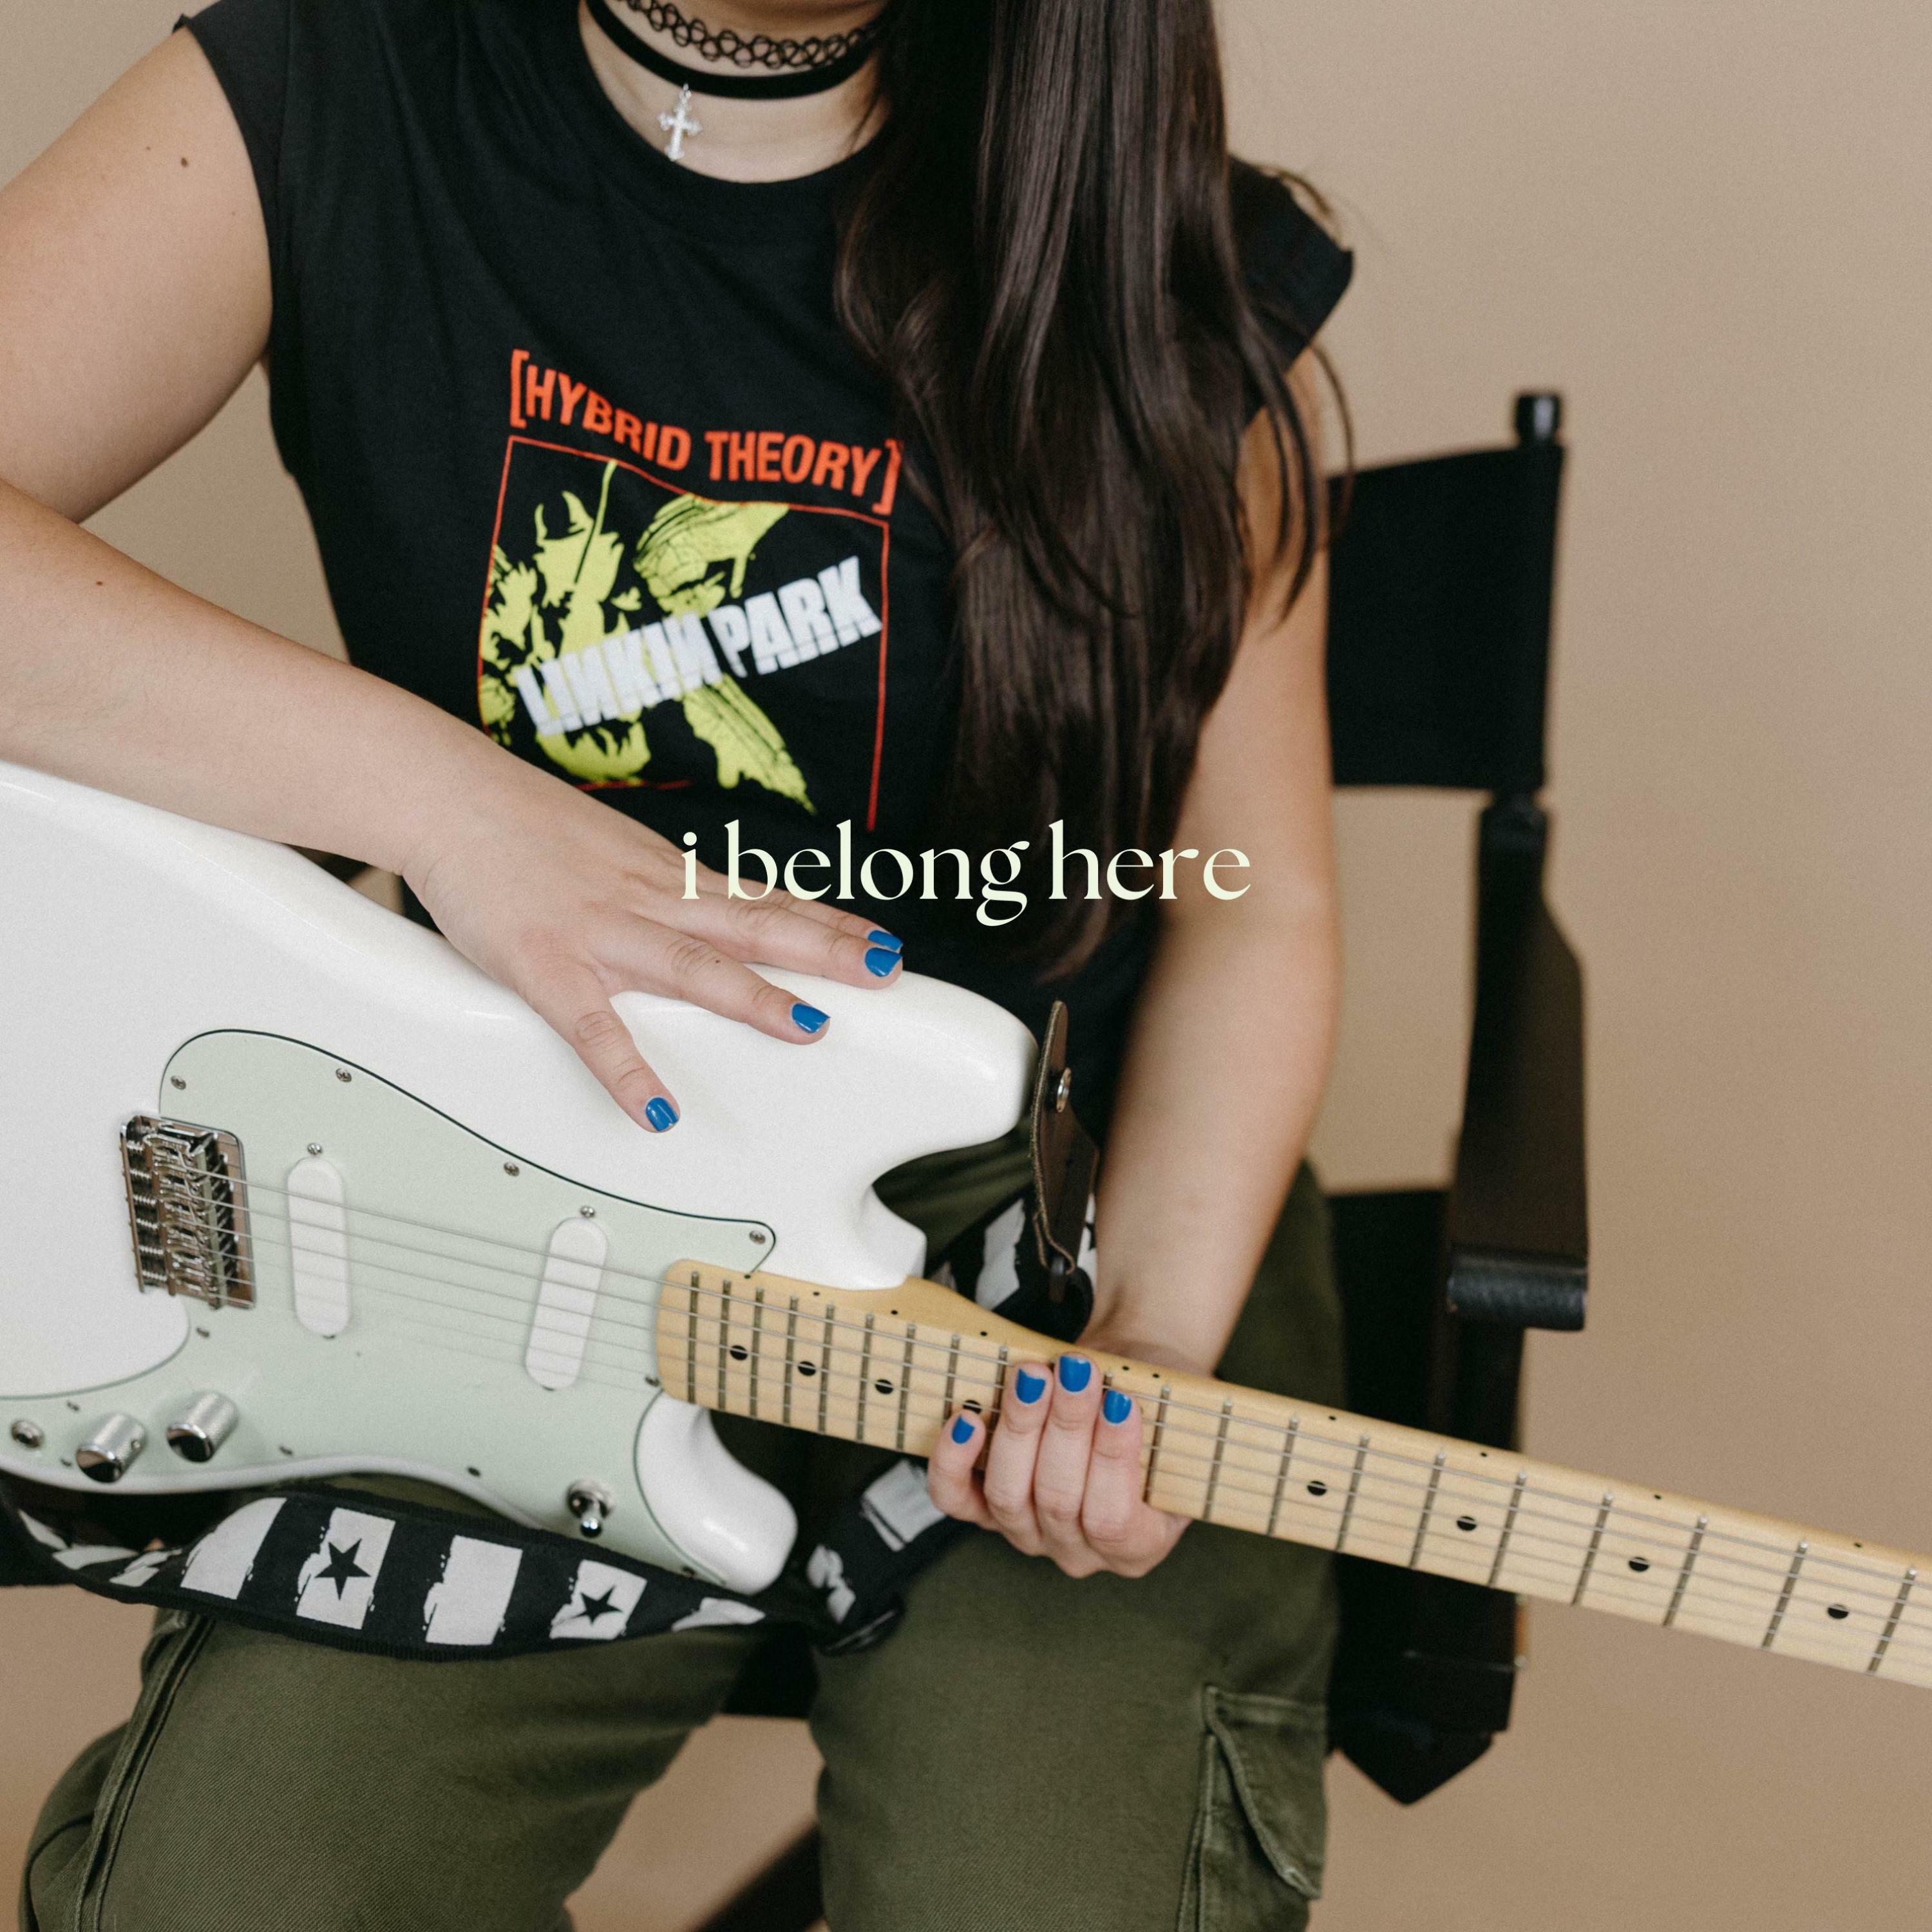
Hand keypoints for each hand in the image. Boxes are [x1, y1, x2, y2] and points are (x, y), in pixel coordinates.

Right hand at [402, 754, 899, 1128]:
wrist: (447, 796)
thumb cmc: (526, 827)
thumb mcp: (616, 852)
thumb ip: (666, 888)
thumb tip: (713, 910)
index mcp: (668, 877)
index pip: (765, 899)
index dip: (829, 922)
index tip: (884, 942)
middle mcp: (649, 900)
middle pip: (753, 925)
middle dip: (825, 950)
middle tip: (885, 971)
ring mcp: (601, 932)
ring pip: (691, 966)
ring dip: (753, 997)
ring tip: (808, 1029)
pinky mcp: (546, 963)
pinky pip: (591, 1025)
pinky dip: (625, 1068)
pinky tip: (656, 1107)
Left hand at [927, 1348, 1189, 1578]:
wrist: (1116, 1393)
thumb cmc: (1148, 1403)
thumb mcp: (1173, 1412)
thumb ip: (1156, 1409)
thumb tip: (1124, 1387)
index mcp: (1138, 1544)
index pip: (1115, 1519)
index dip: (1113, 1458)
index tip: (1119, 1400)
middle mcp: (1078, 1551)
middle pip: (1058, 1501)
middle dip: (1067, 1427)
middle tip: (1075, 1371)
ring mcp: (1027, 1534)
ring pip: (1009, 1496)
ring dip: (1021, 1426)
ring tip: (1033, 1375)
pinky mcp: (983, 1512)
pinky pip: (956, 1498)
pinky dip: (954, 1459)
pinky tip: (967, 1419)